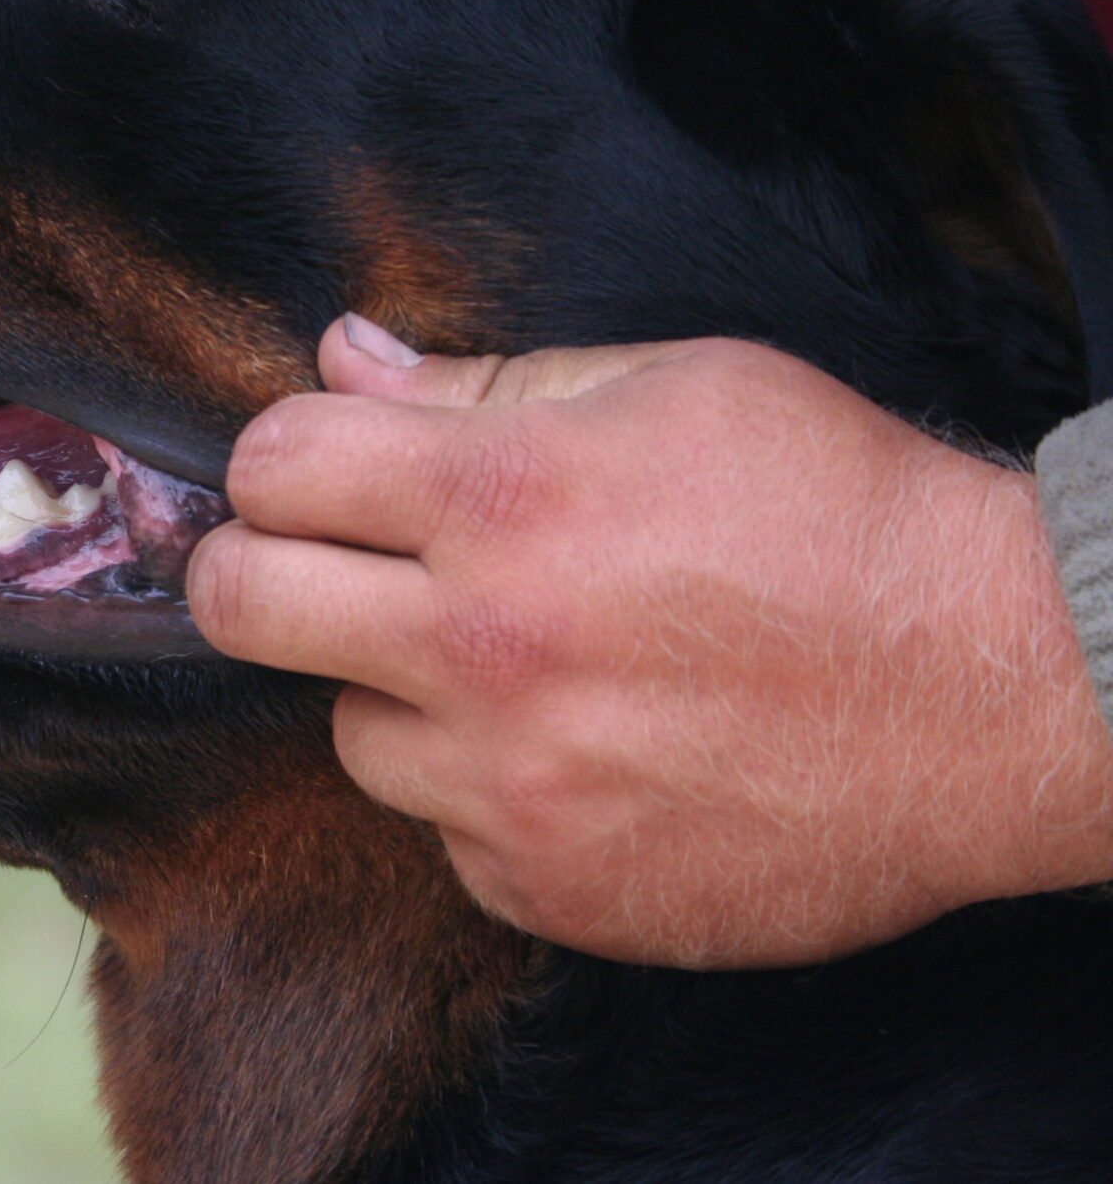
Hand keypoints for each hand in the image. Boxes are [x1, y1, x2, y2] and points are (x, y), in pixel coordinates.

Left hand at [186, 318, 1112, 967]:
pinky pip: (443, 835)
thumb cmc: (845, 512)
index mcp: (505, 500)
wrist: (1004, 689)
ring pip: (346, 733)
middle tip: (305, 568)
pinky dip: (487, 796)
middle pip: (241, 606)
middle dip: (252, 571)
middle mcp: (486, 649)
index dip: (279, 459)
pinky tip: (585, 753)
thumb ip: (483, 381)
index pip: (272, 466)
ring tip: (518, 667)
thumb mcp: (677, 387)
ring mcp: (514, 785)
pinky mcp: (551, 888)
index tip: (312, 475)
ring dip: (399, 695)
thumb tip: (340, 357)